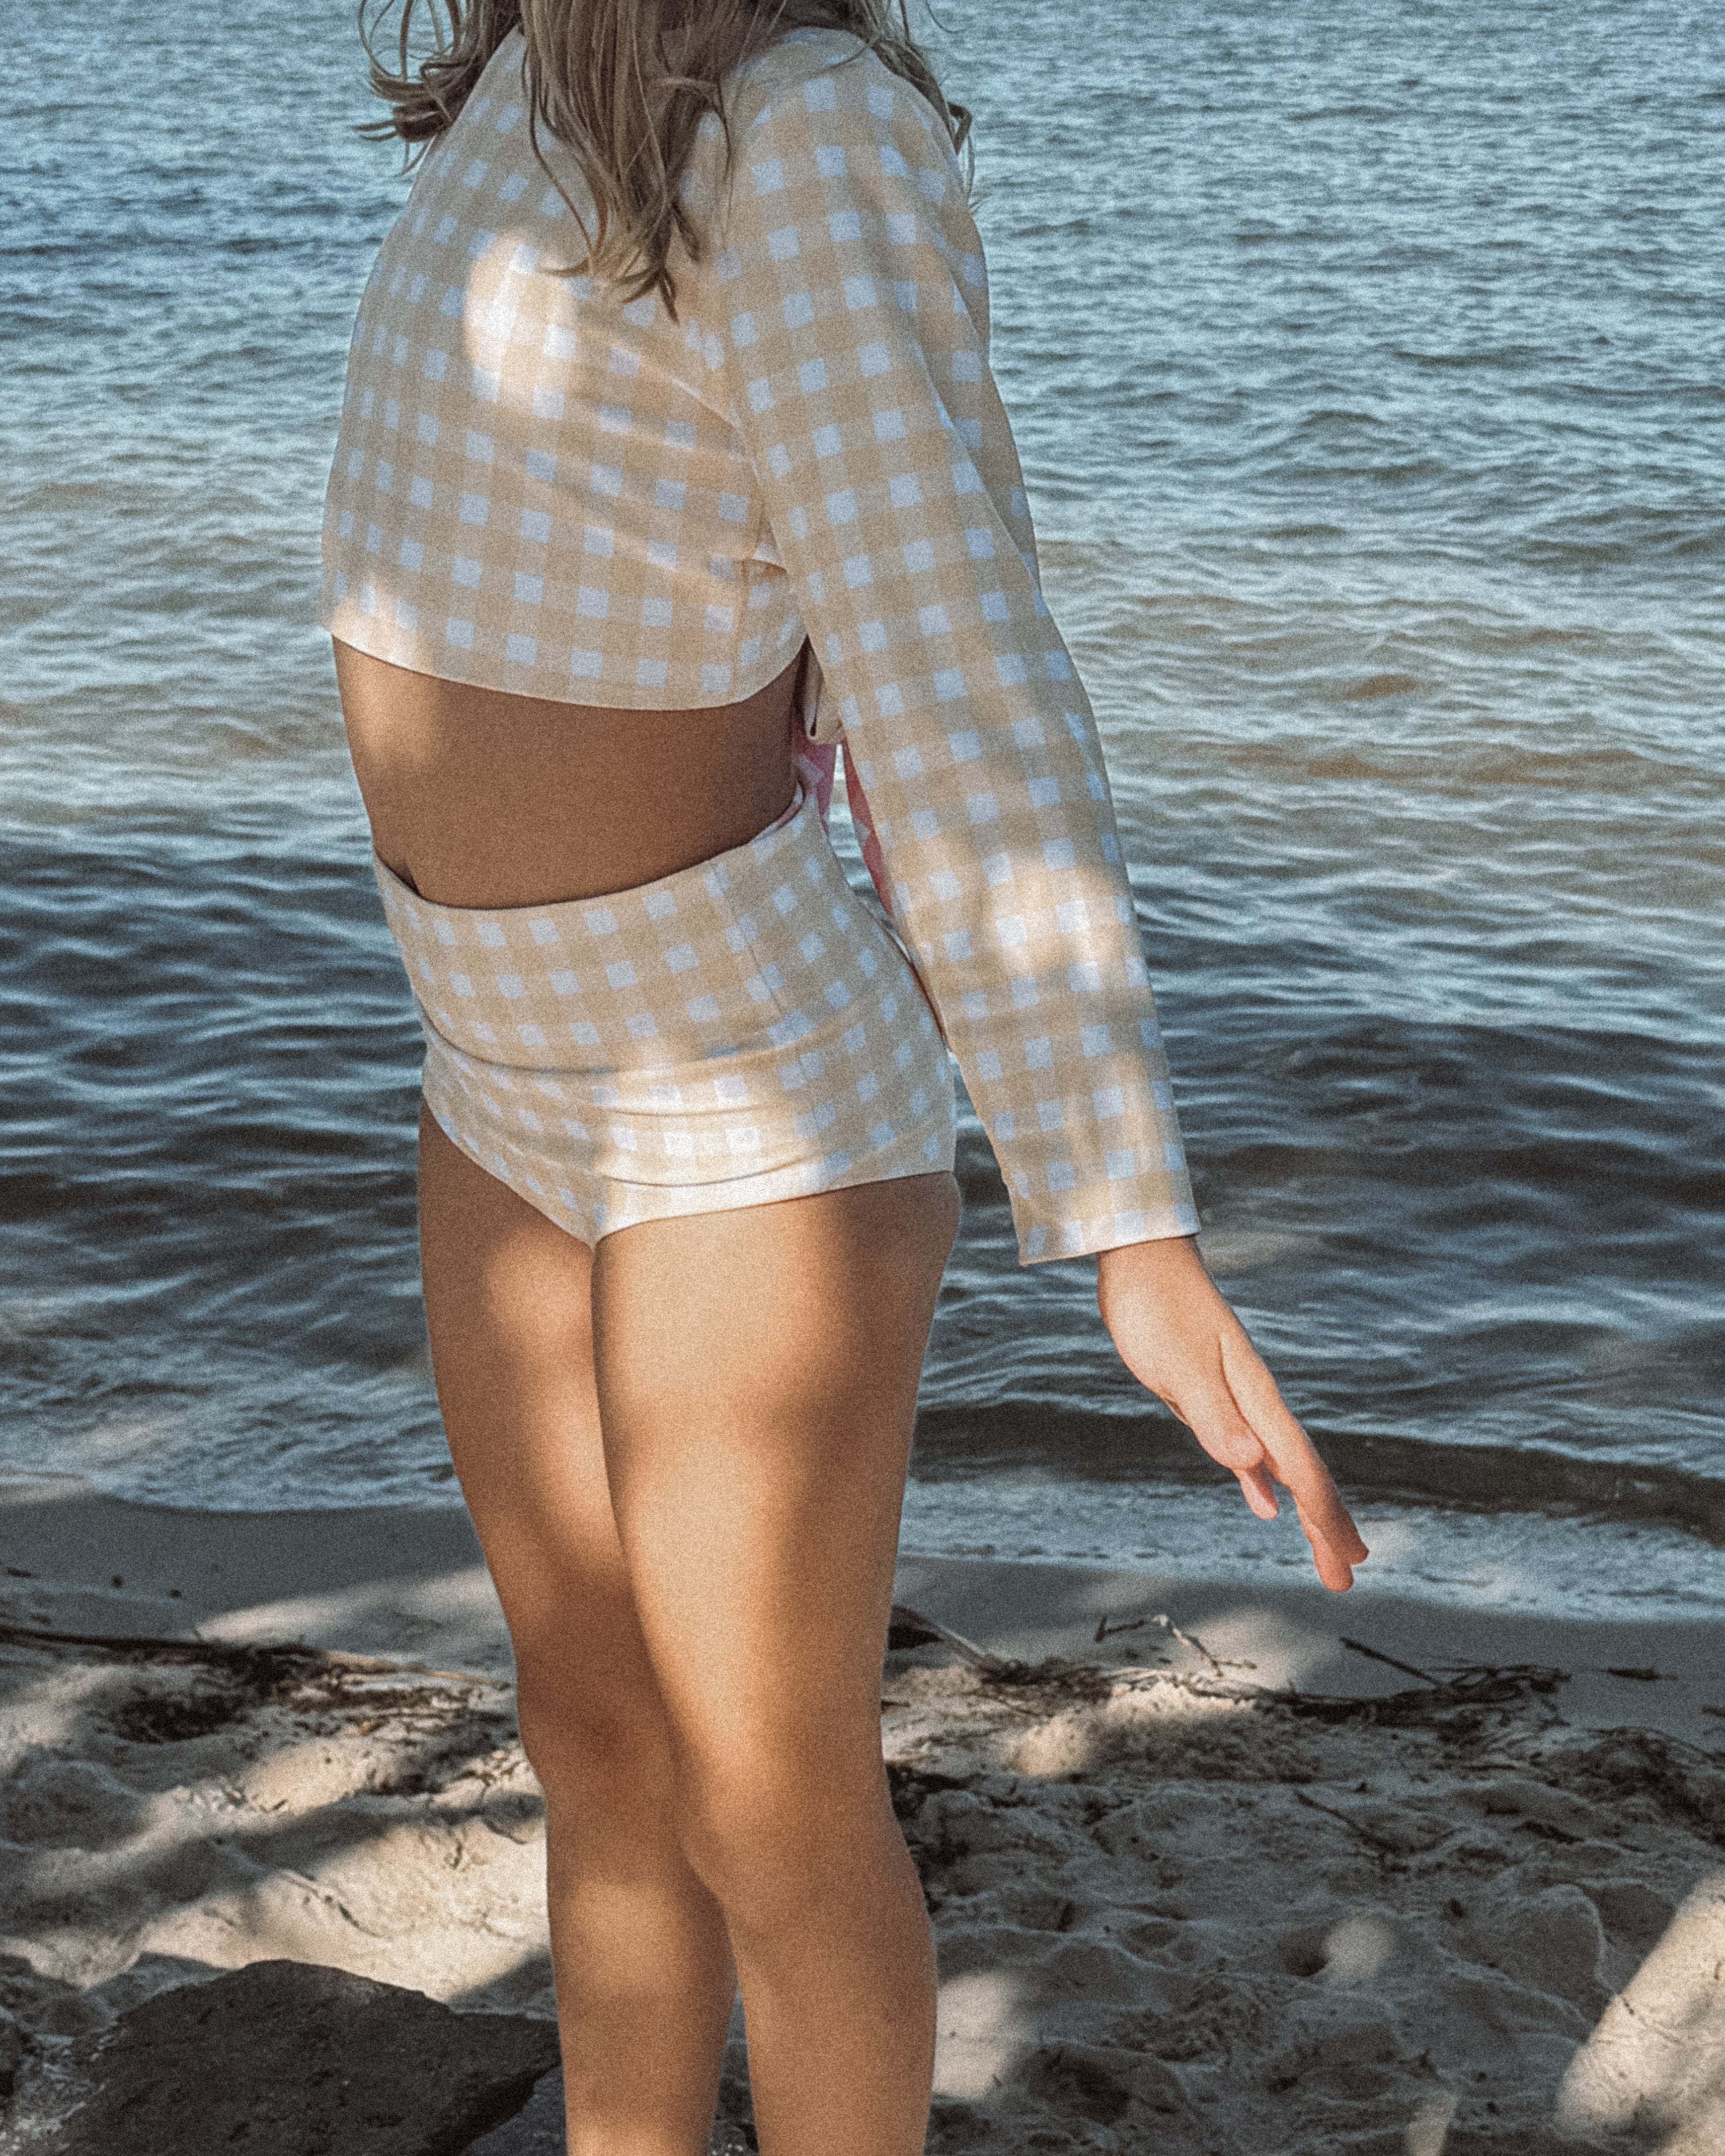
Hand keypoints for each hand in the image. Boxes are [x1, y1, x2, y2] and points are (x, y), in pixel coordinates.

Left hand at [1096, 1236, 1368, 1592]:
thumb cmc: (1156, 1304)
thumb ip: (1213, 1413)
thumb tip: (1253, 1465)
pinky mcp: (1210, 1394)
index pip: (1299, 1467)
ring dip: (1303, 1508)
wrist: (1142, 1256)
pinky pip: (1250, 1450)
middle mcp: (1253, 1400)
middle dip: (1326, 1523)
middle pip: (1301, 1471)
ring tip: (1326, 1548)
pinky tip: (1264, 1500)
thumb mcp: (1178, 1364)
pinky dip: (1262, 1479)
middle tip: (1348, 1573)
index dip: (1324, 1516)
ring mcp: (1235, 1397)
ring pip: (1282, 1465)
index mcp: (1253, 1395)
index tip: (1349, 1557)